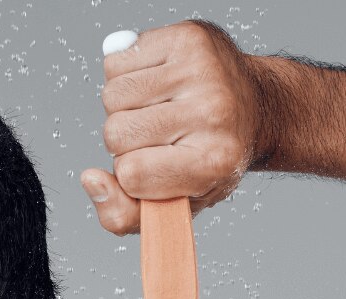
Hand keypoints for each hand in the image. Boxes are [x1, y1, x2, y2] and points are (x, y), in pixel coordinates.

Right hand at [81, 20, 265, 234]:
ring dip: (124, 107)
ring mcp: (202, 70)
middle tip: (159, 136)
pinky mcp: (188, 38)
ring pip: (112, 95)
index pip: (131, 174)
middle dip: (127, 140)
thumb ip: (125, 214)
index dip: (134, 174)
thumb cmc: (211, 157)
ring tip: (156, 108)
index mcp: (214, 161)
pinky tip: (155, 83)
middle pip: (116, 133)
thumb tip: (91, 179)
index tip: (160, 166)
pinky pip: (116, 62)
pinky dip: (125, 75)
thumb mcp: (177, 202)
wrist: (255, 107)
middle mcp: (213, 112)